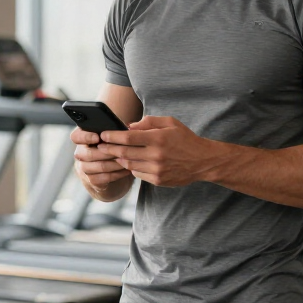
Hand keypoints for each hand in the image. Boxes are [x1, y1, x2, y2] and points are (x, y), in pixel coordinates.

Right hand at [71, 127, 130, 190]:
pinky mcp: (91, 181)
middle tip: (122, 150)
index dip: (85, 137)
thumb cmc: (113, 148)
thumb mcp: (112, 137)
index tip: (97, 137)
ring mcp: (84, 168)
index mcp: (82, 139)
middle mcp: (80, 153)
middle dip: (107, 152)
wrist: (112, 171)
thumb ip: (113, 131)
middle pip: (88, 153)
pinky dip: (117, 173)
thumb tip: (125, 128)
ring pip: (98, 166)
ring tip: (127, 160)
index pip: (76, 137)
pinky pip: (104, 177)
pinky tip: (127, 170)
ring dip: (115, 163)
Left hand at [98, 116, 216, 186]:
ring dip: (119, 159)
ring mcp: (157, 169)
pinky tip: (130, 162)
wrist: (202, 161)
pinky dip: (131, 167)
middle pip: (124, 152)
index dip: (112, 136)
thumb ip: (148, 122)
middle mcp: (156, 155)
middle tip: (100, 146)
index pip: (128, 137)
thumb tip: (129, 126)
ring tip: (113, 153)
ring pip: (129, 164)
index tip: (102, 134)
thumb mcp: (170, 123)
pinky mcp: (158, 180)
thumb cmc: (185, 138)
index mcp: (158, 138)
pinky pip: (137, 174)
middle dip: (109, 148)